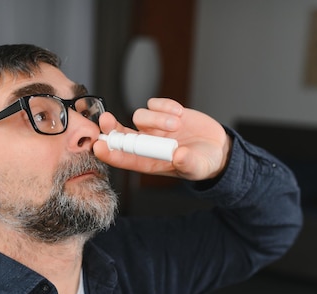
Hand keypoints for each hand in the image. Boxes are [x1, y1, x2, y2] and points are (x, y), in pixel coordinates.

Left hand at [93, 98, 230, 181]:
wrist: (217, 149)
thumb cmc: (202, 163)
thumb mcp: (197, 167)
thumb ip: (187, 163)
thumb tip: (178, 156)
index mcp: (148, 162)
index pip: (122, 158)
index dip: (109, 152)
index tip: (98, 146)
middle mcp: (147, 144)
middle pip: (120, 134)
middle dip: (111, 127)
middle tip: (106, 120)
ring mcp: (154, 127)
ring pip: (140, 116)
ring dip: (156, 118)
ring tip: (176, 125)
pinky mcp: (165, 112)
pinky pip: (154, 103)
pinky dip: (165, 106)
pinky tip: (180, 113)